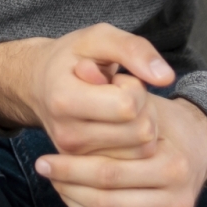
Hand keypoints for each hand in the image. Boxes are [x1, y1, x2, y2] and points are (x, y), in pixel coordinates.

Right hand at [0, 23, 177, 155]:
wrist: (39, 84)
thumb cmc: (72, 57)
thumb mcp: (99, 37)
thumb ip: (133, 50)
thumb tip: (167, 77)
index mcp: (64, 100)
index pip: (127, 105)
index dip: (134, 87)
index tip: (118, 78)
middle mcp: (68, 135)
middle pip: (140, 131)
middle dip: (143, 108)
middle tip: (122, 93)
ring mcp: (77, 157)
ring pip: (143, 150)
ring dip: (143, 126)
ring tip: (122, 109)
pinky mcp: (87, 169)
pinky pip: (135, 163)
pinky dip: (138, 143)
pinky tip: (121, 126)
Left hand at [34, 95, 206, 206]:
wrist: (196, 145)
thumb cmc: (161, 119)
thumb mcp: (141, 95)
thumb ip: (114, 81)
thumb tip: (83, 69)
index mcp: (173, 166)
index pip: (109, 174)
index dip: (70, 167)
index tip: (44, 159)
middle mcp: (178, 201)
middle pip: (105, 203)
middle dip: (68, 186)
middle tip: (44, 170)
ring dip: (74, 204)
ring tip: (57, 182)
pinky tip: (74, 198)